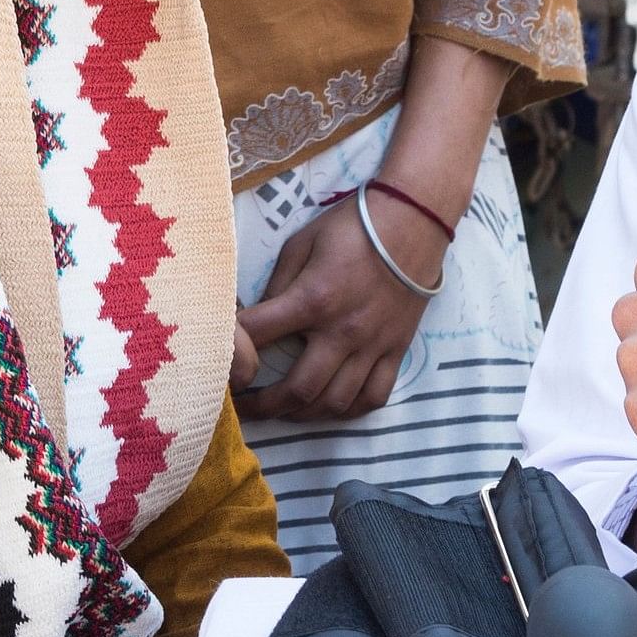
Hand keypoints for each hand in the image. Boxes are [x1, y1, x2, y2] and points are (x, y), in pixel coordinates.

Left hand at [233, 193, 440, 420]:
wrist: (414, 221)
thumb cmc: (353, 226)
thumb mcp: (302, 242)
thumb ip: (278, 283)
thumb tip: (259, 317)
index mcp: (313, 299)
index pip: (259, 336)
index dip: (233, 352)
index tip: (222, 364)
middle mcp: (342, 331)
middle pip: (299, 389)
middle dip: (265, 406)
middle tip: (246, 411)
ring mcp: (373, 345)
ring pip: (336, 402)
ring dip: (304, 415)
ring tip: (284, 411)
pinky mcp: (396, 349)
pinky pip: (375, 396)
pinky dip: (351, 410)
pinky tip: (332, 407)